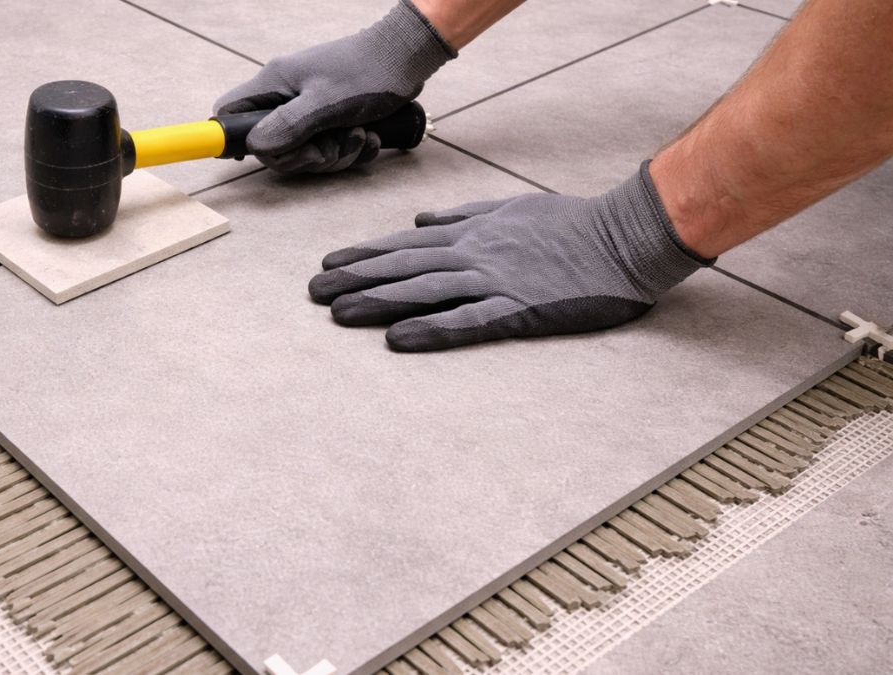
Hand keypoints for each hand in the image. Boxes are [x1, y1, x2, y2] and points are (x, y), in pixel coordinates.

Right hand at [214, 0, 453, 173]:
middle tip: (331, 146)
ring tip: (359, 136)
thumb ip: (288, 126)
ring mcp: (308, 108)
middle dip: (305, 157)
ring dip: (336, 154)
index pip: (229, 113)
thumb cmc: (368, 72)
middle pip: (272, 145)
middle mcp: (286, 96)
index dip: (235, 139)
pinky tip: (370, 138)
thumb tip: (257, 146)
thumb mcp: (326, 103)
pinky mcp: (331, 117)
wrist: (409, 57)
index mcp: (274, 85)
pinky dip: (351, 150)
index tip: (262, 154)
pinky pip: (330, 148)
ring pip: (304, 151)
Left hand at [308, 162, 712, 350]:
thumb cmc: (572, 223)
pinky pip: (467, 322)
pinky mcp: (518, 309)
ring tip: (338, 313)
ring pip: (424, 291)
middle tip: (313, 292)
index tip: (329, 263)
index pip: (406, 244)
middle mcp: (474, 253)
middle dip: (355, 279)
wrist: (625, 237)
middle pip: (403, 266)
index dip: (365, 254)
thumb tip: (419, 217)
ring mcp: (495, 281)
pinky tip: (397, 339)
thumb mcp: (510, 208)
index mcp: (473, 231)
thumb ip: (462, 214)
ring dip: (378, 301)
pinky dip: (430, 328)